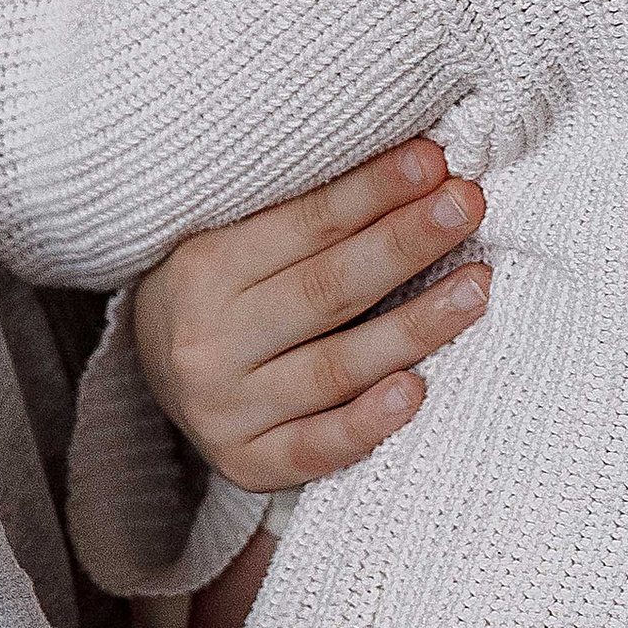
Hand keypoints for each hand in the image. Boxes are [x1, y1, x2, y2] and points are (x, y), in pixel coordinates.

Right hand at [133, 139, 488, 487]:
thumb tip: (421, 169)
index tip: (434, 163)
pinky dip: (368, 423)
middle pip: (327, 291)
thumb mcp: (239, 239)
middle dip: (405, 243)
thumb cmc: (222, 292)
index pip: (305, 226)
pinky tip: (416, 391)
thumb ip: (311, 216)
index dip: (373, 191)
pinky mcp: (245, 465)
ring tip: (476, 288)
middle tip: (467, 206)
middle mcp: (207, 342)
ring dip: (414, 327)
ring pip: (335, 368)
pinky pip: (316, 449)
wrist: (152, 373)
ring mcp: (225, 410)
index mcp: (202, 268)